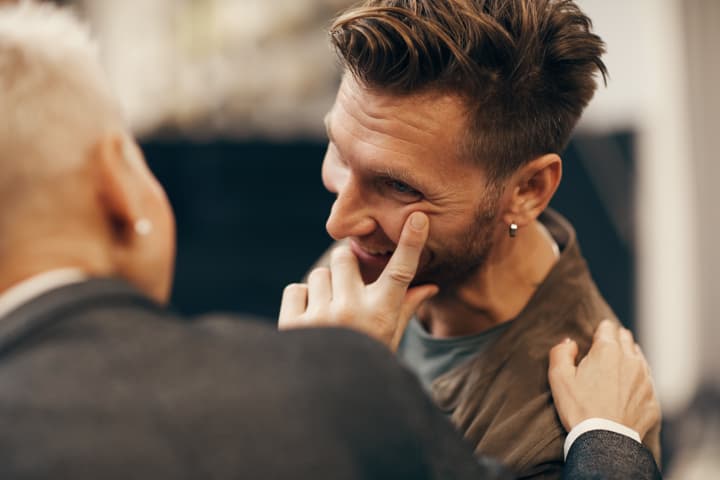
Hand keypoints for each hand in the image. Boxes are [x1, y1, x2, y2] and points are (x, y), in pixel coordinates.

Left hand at [278, 212, 437, 350]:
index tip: (417, 219)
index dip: (410, 243)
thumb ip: (405, 308)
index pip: (400, 272)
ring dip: (323, 289)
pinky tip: (310, 322)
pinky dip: (301, 301)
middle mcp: (352, 313)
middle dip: (344, 269)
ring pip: (318, 274)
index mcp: (381, 315)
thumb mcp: (390, 338)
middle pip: (343, 259)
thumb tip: (430, 285)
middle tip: (346, 291)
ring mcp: (321, 318)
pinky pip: (295, 288)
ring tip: (328, 316)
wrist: (329, 400)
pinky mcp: (293, 324)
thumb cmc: (366, 361)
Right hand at [548, 320, 660, 437]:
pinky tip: (627, 390)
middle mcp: (631, 361)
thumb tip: (570, 343)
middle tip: (604, 351)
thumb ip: (561, 352)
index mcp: (608, 351)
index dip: (599, 331)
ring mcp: (645, 380)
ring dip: (628, 359)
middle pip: (626, 339)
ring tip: (616, 369)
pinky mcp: (652, 399)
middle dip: (615, 340)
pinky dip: (637, 381)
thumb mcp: (558, 377)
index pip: (607, 327)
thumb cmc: (579, 409)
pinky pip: (646, 382)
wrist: (605, 442)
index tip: (593, 339)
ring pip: (639, 358)